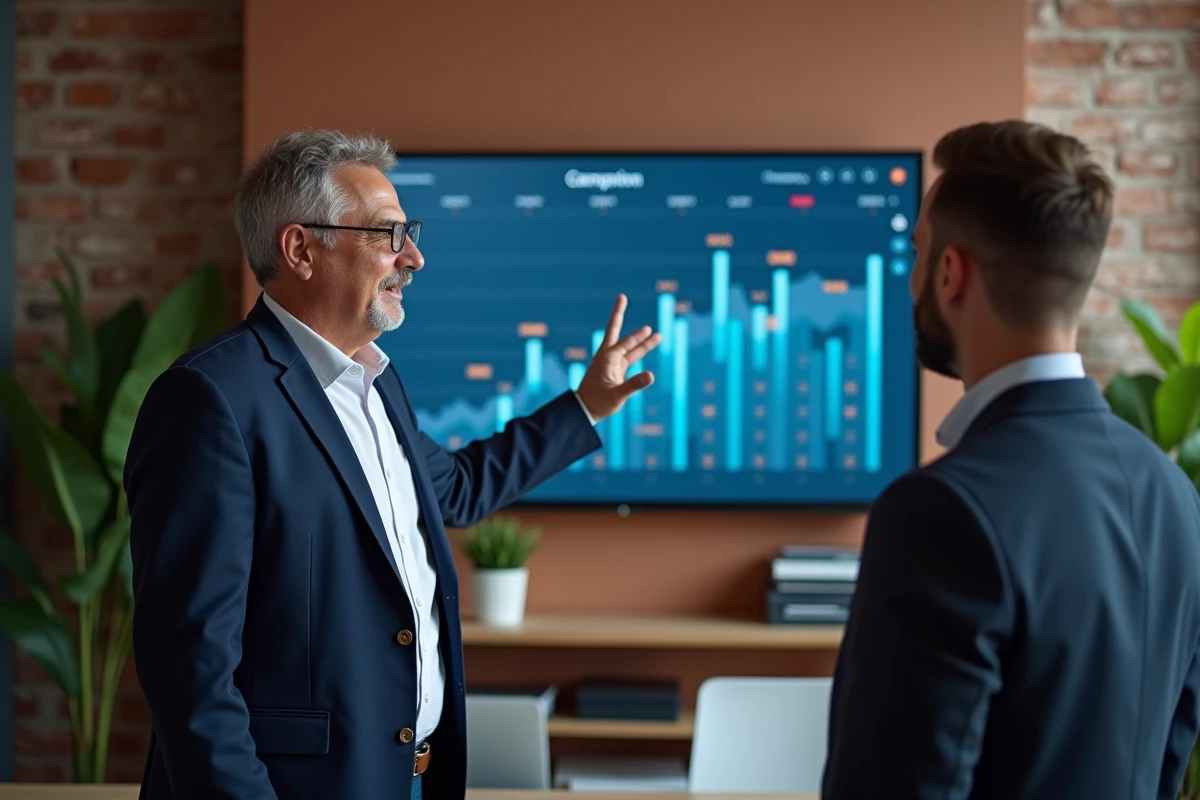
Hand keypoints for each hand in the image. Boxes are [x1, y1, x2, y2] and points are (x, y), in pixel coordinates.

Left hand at [576, 294, 662, 421]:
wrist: (584, 410)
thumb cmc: (597, 403)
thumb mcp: (616, 395)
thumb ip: (633, 385)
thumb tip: (651, 375)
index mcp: (607, 358)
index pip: (625, 342)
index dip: (635, 333)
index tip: (645, 326)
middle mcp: (609, 356)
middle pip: (616, 331)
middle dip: (620, 314)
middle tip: (621, 297)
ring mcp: (612, 363)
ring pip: (630, 348)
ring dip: (642, 341)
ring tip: (657, 334)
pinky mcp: (616, 371)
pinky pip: (630, 357)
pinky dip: (639, 351)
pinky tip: (646, 346)